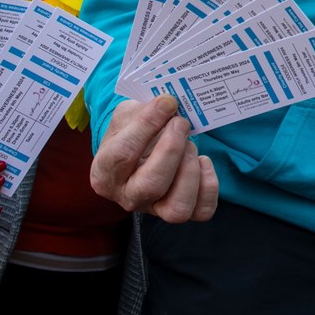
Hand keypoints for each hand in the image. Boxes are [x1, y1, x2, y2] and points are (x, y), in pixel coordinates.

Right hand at [90, 96, 218, 222]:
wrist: (139, 150)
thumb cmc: (130, 132)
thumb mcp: (127, 116)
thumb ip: (143, 111)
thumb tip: (169, 104)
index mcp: (105, 172)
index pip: (123, 154)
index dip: (147, 125)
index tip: (167, 103)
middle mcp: (127, 196)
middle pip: (151, 185)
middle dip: (172, 150)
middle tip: (180, 123)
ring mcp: (154, 208)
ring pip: (177, 209)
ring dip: (190, 172)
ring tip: (190, 145)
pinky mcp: (179, 210)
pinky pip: (202, 212)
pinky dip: (209, 186)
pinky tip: (204, 161)